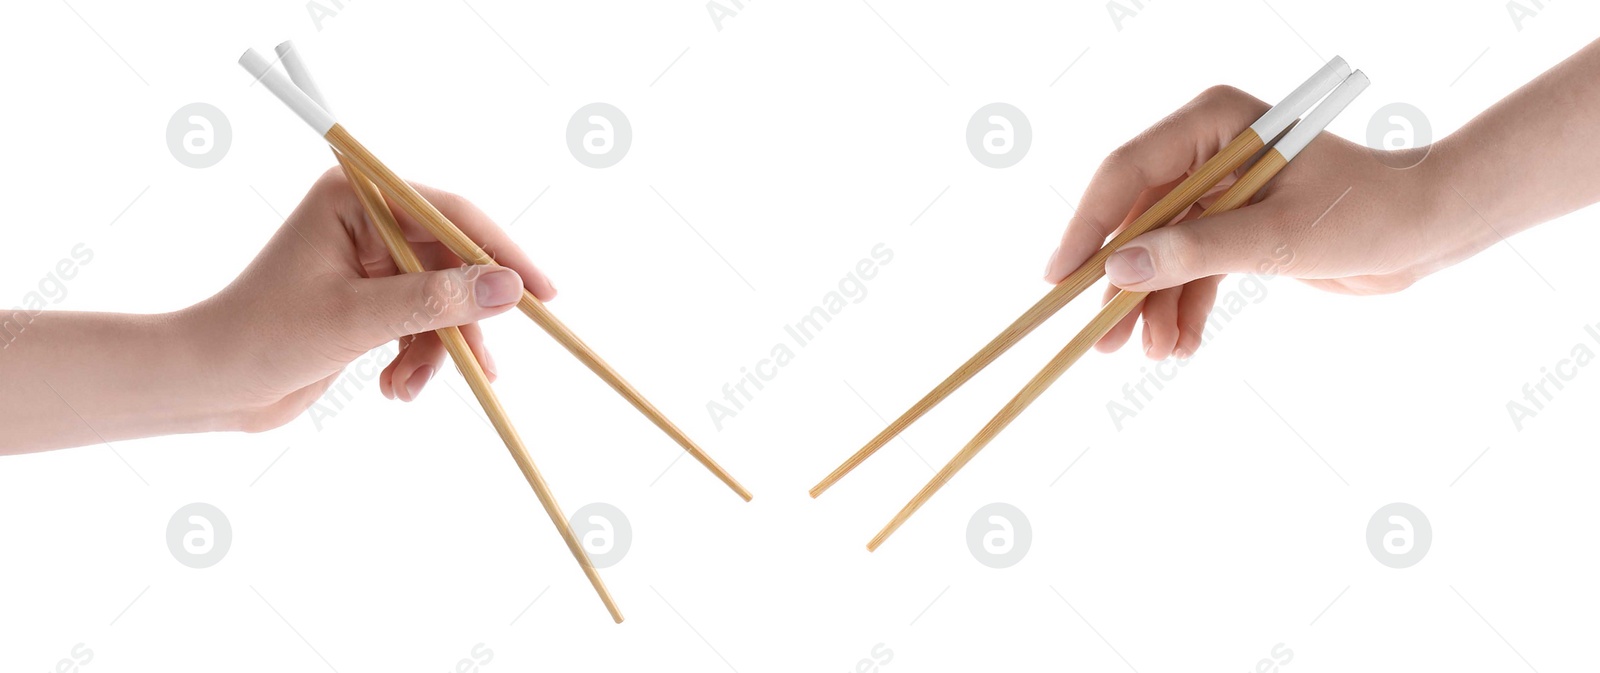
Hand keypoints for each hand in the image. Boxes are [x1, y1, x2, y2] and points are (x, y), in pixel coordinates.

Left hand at [180, 168, 557, 430]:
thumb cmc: (261, 339)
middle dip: (462, 319)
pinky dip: (418, 359)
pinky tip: (396, 387)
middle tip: (485, 363)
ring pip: (442, 300)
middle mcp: (365, 221)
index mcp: (353, 199)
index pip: (449, 214)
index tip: (542, 292)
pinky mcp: (370, 302)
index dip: (500, 252)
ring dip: (437, 349)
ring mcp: (369, 263)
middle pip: (451, 261)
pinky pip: (423, 324)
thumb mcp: (356, 320)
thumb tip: (508, 289)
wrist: (207, 386)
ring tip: (409, 384)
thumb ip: (436, 302)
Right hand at [1043, 85, 1474, 359]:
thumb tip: (1116, 272)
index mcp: (1213, 123)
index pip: (1128, 172)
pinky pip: (1190, 271)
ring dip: (1152, 307)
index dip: (1088, 227)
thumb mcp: (1279, 237)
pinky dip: (1182, 309)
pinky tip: (1179, 346)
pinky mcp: (1234, 229)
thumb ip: (1195, 252)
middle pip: (1136, 219)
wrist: (1431, 232)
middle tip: (1096, 339)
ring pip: (1160, 253)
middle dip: (1121, 284)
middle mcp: (1207, 150)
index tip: (1060, 281)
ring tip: (1151, 355)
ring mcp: (1218, 192)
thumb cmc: (1369, 213)